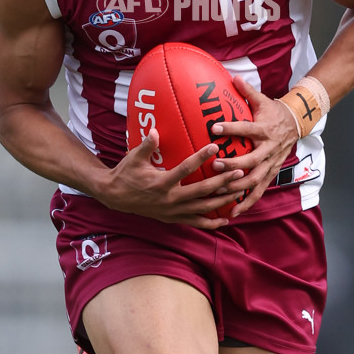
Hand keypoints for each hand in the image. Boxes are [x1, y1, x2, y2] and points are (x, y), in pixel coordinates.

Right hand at [101, 129, 246, 228]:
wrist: (115, 196)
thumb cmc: (126, 173)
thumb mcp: (134, 158)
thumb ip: (146, 145)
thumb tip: (154, 130)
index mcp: (161, 183)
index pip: (185, 169)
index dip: (200, 157)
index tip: (215, 147)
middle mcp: (169, 199)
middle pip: (201, 191)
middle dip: (222, 183)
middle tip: (238, 172)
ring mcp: (172, 211)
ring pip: (203, 208)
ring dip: (222, 202)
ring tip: (239, 193)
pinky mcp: (173, 219)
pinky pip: (196, 222)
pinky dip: (212, 223)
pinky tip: (226, 219)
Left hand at [210, 75, 299, 217]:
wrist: (297, 124)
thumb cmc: (274, 111)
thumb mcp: (263, 99)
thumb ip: (247, 90)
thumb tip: (232, 76)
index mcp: (264, 129)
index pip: (246, 128)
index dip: (231, 128)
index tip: (214, 127)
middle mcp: (268, 148)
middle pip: (251, 160)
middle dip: (233, 164)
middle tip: (215, 165)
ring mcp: (270, 163)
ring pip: (255, 180)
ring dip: (237, 187)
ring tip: (220, 193)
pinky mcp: (271, 173)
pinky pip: (259, 191)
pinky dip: (247, 202)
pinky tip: (233, 212)